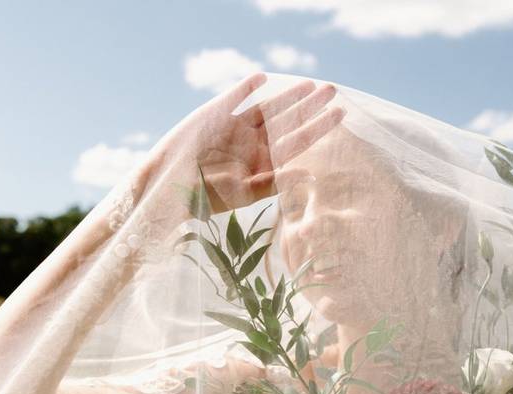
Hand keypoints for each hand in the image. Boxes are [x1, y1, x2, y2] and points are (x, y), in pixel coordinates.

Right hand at [167, 73, 345, 213]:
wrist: (171, 185)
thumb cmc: (206, 196)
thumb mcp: (244, 193)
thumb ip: (274, 182)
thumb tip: (308, 174)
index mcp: (263, 163)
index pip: (297, 141)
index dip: (318, 127)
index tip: (340, 114)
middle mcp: (253, 143)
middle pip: (288, 121)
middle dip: (310, 106)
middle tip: (333, 90)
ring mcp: (236, 127)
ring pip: (268, 107)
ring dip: (288, 95)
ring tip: (310, 84)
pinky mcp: (216, 114)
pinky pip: (235, 97)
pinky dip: (247, 87)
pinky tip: (263, 77)